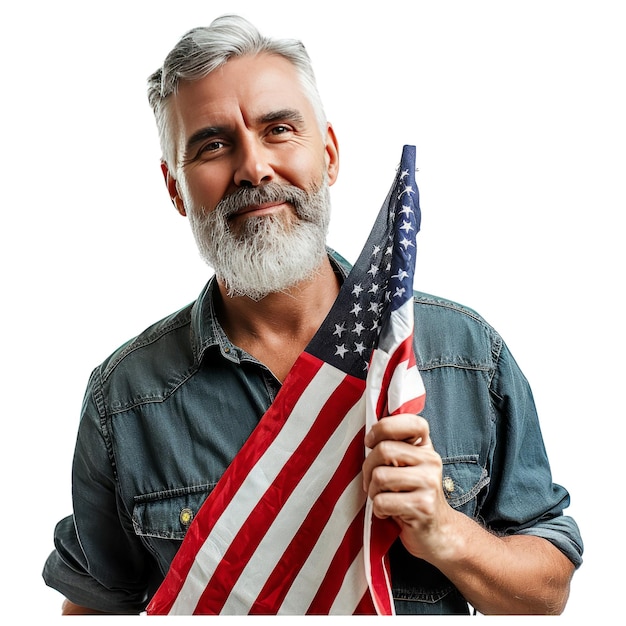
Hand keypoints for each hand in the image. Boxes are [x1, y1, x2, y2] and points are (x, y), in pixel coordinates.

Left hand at [362, 413, 458, 561]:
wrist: (437, 534)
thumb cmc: (412, 496)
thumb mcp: (406, 467)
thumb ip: (393, 448)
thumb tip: (365, 437)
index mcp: (425, 447)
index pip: (411, 422)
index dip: (383, 427)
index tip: (370, 442)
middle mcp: (431, 460)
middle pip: (384, 449)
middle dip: (368, 469)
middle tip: (372, 483)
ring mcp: (430, 483)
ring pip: (380, 476)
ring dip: (373, 492)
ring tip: (383, 499)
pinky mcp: (423, 506)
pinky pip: (383, 502)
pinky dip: (379, 510)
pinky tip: (389, 513)